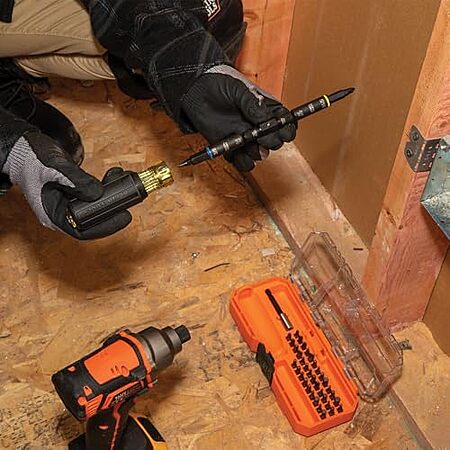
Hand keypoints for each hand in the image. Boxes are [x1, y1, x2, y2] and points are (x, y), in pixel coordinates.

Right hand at [2, 132, 130, 238]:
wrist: (23, 148)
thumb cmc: (32, 160)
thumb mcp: (55, 169)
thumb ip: (77, 181)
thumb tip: (99, 193)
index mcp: (54, 216)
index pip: (84, 231)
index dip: (107, 226)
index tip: (125, 216)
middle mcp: (63, 213)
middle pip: (94, 218)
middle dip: (114, 207)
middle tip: (131, 195)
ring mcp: (70, 203)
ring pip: (97, 205)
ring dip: (114, 193)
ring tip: (124, 177)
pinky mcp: (76, 193)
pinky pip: (95, 193)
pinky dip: (107, 185)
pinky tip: (116, 174)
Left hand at [181, 65, 296, 170]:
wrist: (195, 90)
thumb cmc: (220, 83)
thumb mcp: (240, 90)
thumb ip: (255, 106)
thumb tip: (269, 122)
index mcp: (267, 111)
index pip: (286, 125)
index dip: (287, 131)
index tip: (281, 131)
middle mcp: (259, 127)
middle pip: (275, 143)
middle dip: (270, 142)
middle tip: (259, 136)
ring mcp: (246, 139)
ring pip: (260, 155)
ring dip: (256, 154)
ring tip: (248, 145)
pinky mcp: (231, 148)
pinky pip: (242, 162)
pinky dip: (242, 162)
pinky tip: (235, 152)